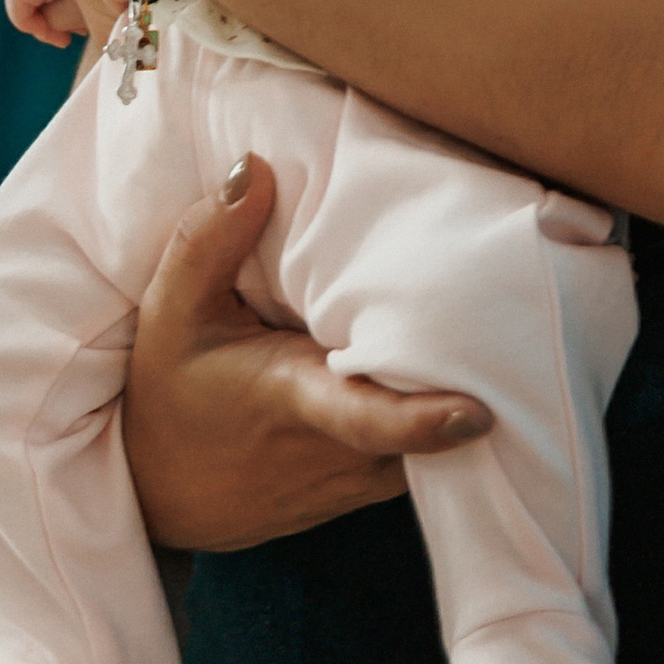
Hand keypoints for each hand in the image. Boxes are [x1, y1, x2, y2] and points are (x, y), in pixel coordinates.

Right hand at [123, 155, 488, 550]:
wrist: (156, 496)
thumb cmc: (166, 395)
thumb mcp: (170, 313)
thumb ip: (210, 239)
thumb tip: (255, 166)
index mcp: (294, 398)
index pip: (367, 420)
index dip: (424, 419)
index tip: (481, 409)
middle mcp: (336, 450)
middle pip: (426, 424)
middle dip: (467, 376)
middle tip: (507, 314)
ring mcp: (356, 480)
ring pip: (431, 447)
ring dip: (453, 394)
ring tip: (489, 330)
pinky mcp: (364, 491)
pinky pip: (416, 457)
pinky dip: (434, 419)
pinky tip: (446, 367)